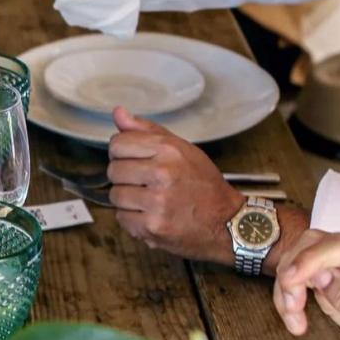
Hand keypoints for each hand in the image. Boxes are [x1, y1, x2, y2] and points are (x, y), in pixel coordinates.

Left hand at [108, 106, 243, 260]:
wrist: (225, 221)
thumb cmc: (203, 184)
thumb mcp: (181, 149)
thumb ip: (147, 131)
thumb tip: (118, 112)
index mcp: (168, 150)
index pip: (118, 143)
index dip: (122, 153)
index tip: (134, 160)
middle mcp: (162, 173)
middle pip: (113, 170)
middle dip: (125, 178)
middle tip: (145, 184)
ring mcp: (157, 201)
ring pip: (115, 195)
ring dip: (127, 200)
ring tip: (149, 200)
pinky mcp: (152, 226)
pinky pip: (121, 218)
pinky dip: (132, 219)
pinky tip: (150, 215)